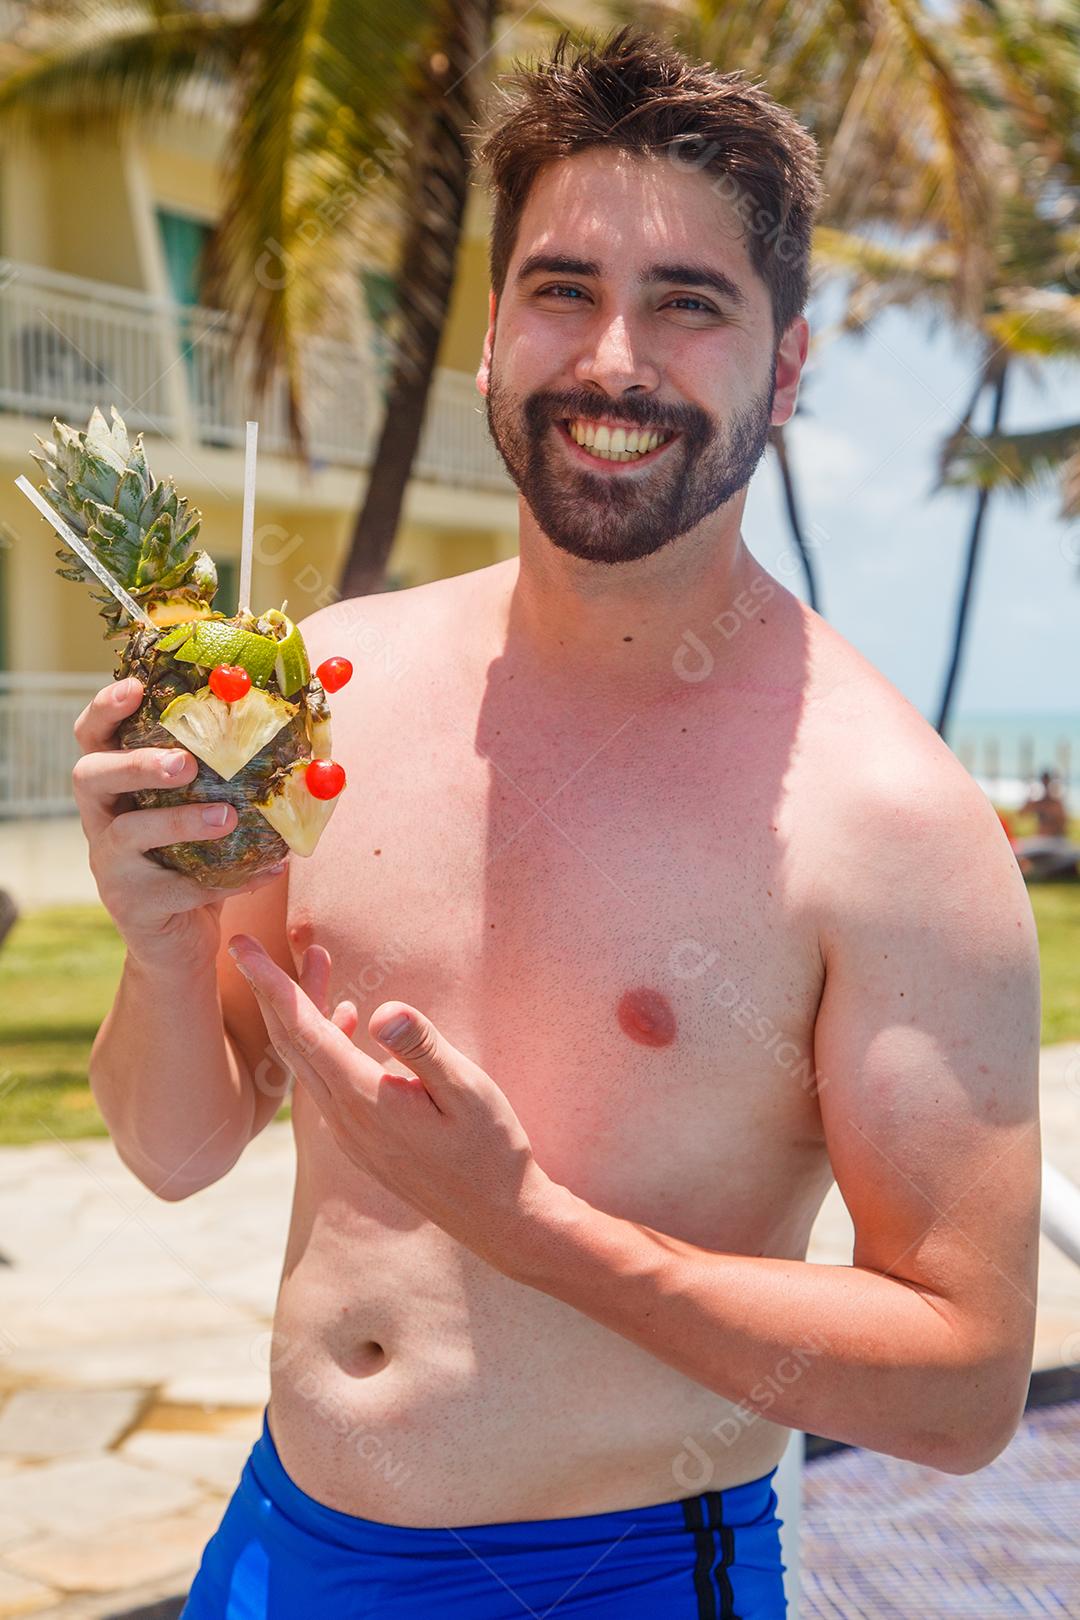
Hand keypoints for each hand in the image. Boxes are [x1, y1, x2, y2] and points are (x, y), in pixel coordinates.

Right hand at [72, 678, 285, 971]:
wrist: (181, 942)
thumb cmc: (196, 860)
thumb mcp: (205, 810)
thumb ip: (228, 776)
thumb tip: (304, 738)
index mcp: (115, 787)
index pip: (92, 736)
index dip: (105, 709)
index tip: (136, 687)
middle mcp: (101, 820)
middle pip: (90, 776)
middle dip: (134, 763)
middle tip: (183, 763)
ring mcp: (111, 866)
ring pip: (127, 833)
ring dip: (178, 821)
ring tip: (227, 816)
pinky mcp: (135, 907)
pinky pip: (179, 889)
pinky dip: (230, 879)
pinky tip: (270, 870)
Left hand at [227, 934, 555, 1267]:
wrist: (498, 1219)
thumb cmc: (491, 1152)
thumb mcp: (469, 1091)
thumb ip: (423, 1047)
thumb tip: (383, 1009)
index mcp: (363, 1100)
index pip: (304, 1030)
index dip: (271, 984)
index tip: (241, 946)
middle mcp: (344, 1119)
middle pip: (291, 1043)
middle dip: (272, 988)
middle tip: (248, 943)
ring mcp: (350, 1134)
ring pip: (307, 1062)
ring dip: (303, 1011)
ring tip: (318, 961)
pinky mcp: (362, 1141)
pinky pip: (325, 1082)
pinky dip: (323, 1041)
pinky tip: (349, 1019)